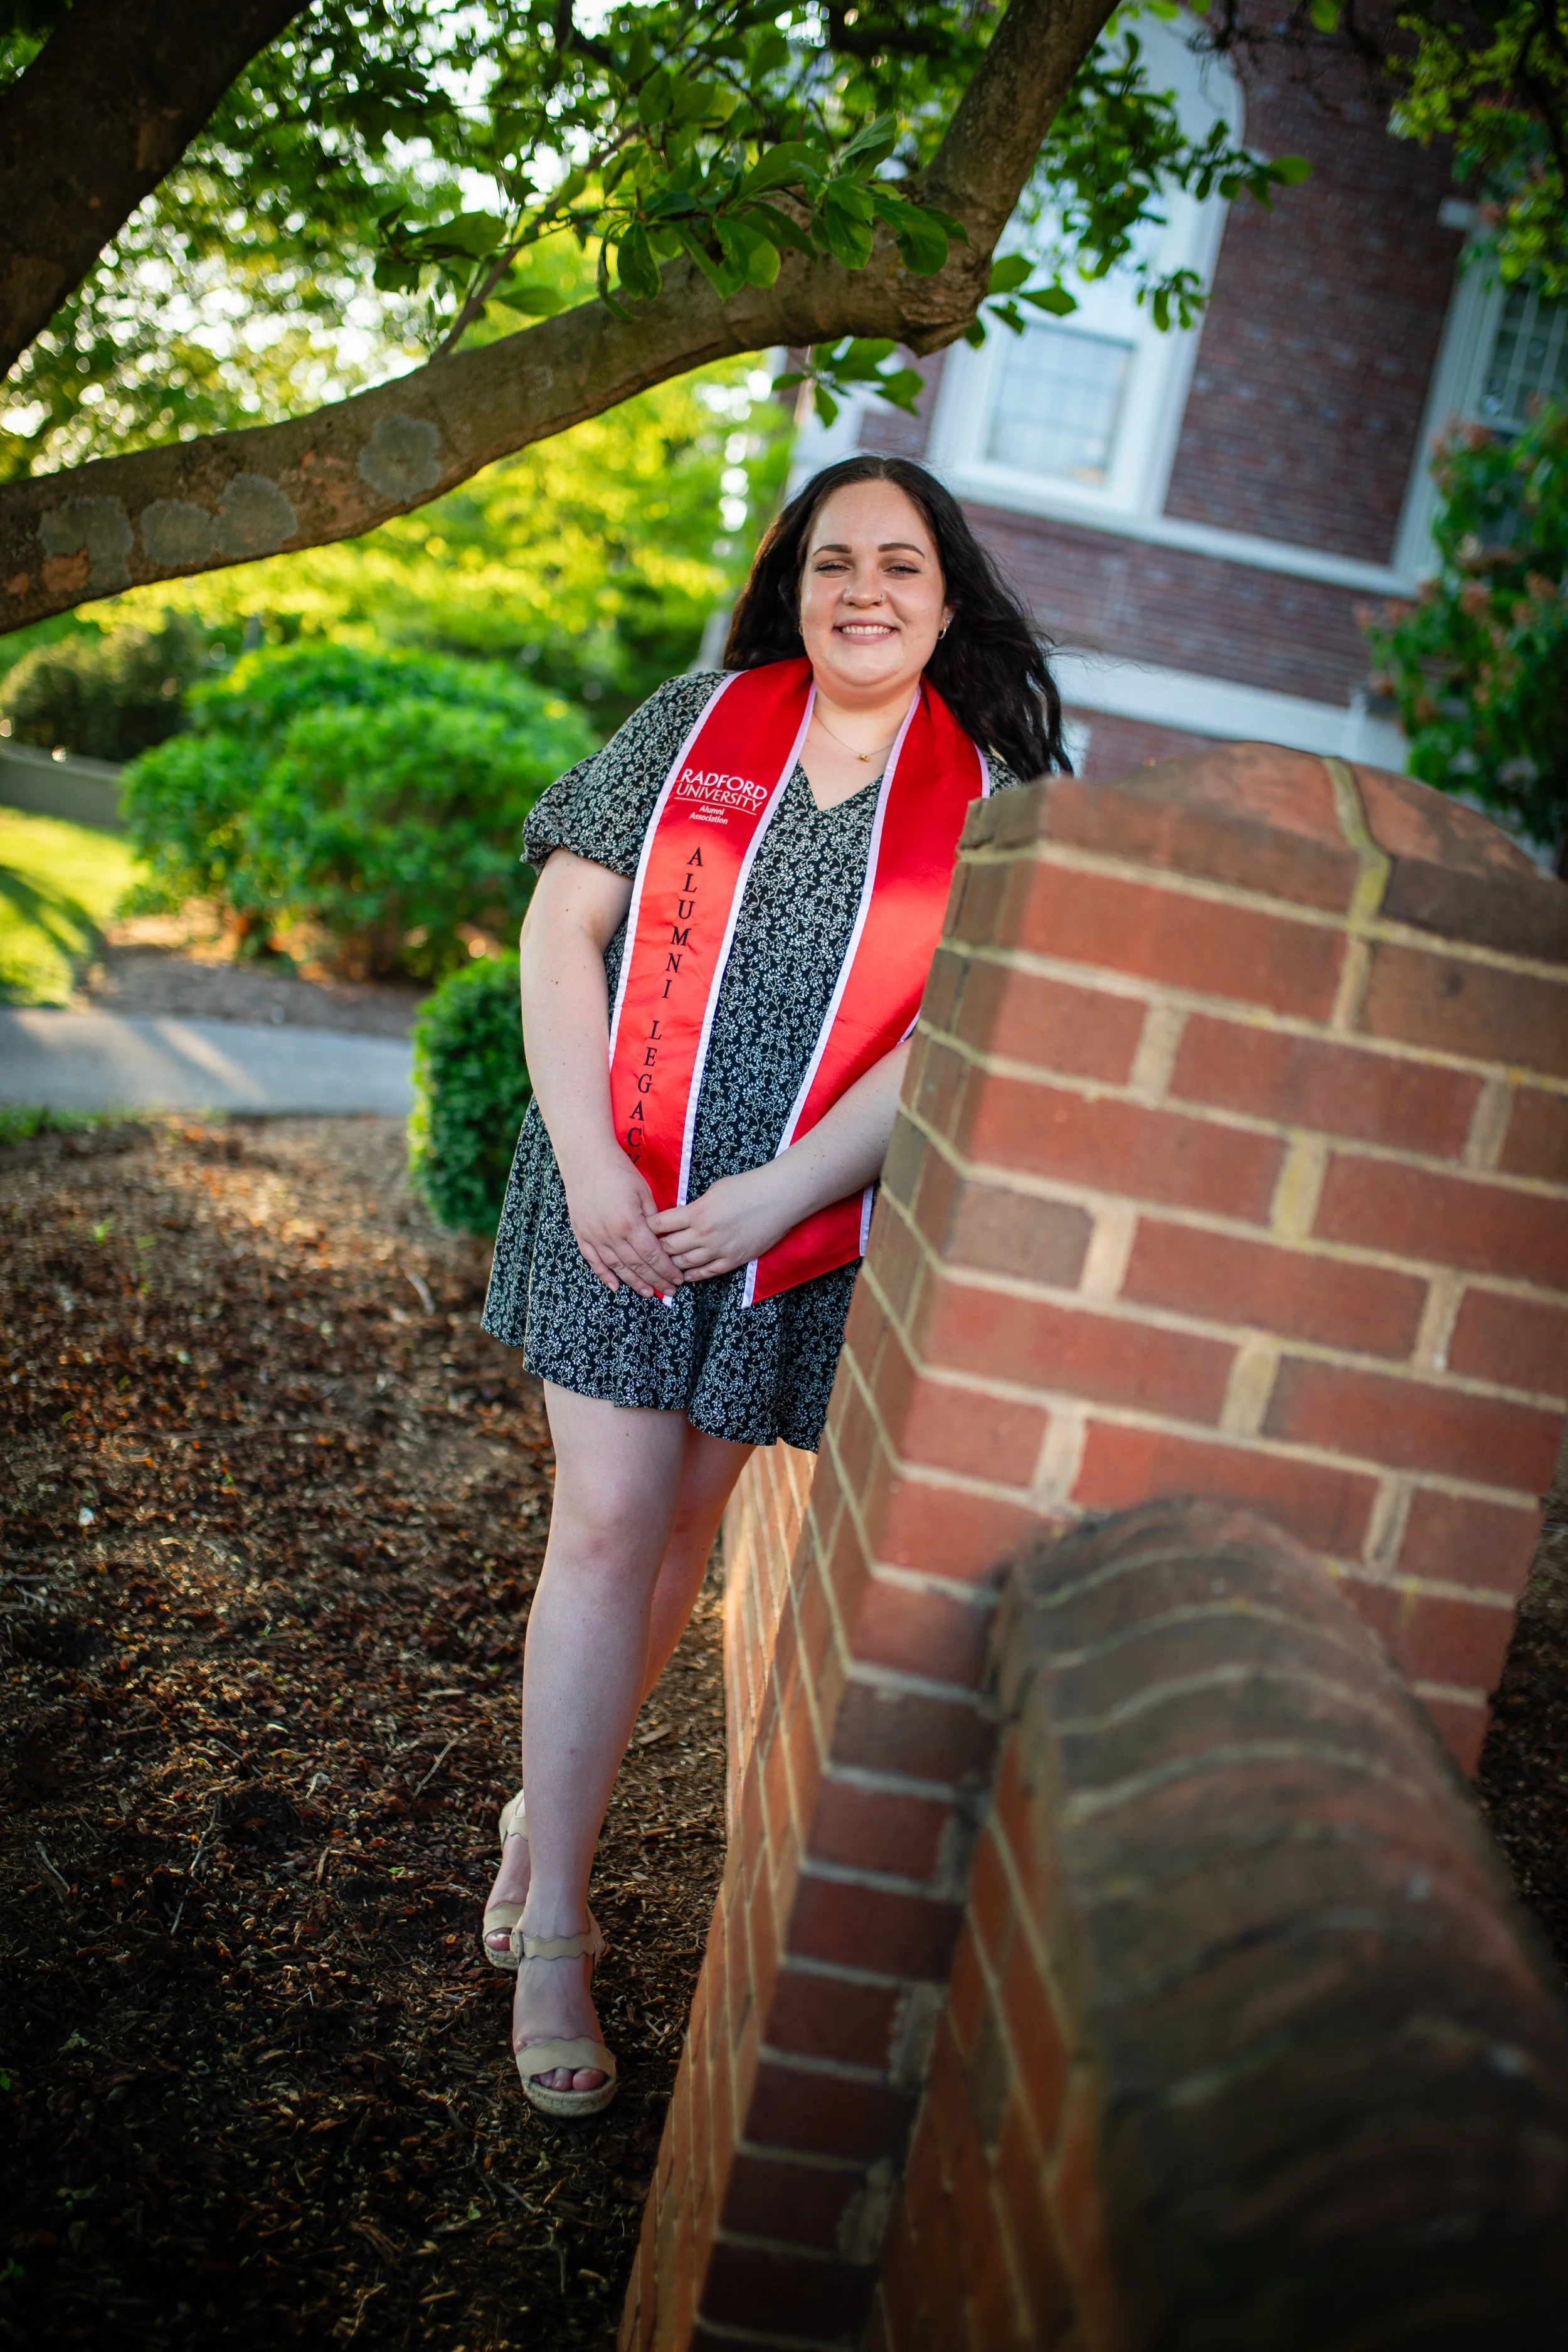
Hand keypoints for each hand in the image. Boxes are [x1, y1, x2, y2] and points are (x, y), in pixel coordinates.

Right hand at [561, 1152, 684, 1296]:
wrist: (586, 1160)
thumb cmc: (618, 1171)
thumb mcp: (644, 1192)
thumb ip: (654, 1218)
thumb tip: (663, 1238)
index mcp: (631, 1224)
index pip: (653, 1256)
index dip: (667, 1270)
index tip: (678, 1280)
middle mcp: (612, 1236)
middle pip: (638, 1266)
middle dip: (656, 1281)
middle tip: (670, 1292)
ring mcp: (595, 1237)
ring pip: (617, 1268)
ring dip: (634, 1283)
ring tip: (649, 1293)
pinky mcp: (581, 1234)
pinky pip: (593, 1261)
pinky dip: (604, 1275)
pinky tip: (615, 1286)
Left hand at [649, 1163, 799, 1282]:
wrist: (778, 1198)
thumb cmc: (747, 1187)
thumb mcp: (714, 1190)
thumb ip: (695, 1207)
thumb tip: (682, 1217)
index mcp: (696, 1213)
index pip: (660, 1224)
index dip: (649, 1227)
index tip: (645, 1228)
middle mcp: (703, 1235)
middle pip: (668, 1247)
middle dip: (657, 1247)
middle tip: (650, 1248)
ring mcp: (718, 1250)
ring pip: (684, 1264)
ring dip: (672, 1264)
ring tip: (664, 1264)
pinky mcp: (733, 1260)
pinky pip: (707, 1273)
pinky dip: (693, 1276)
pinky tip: (686, 1276)